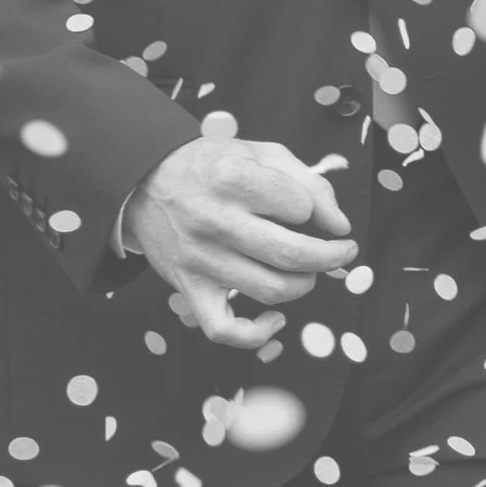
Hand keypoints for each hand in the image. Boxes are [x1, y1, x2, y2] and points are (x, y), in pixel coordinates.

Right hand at [122, 134, 354, 347]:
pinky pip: (223, 328)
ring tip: (306, 271)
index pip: (300, 207)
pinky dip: (256, 333)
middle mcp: (215, 221)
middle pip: (292, 255)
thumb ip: (307, 182)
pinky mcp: (189, 287)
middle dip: (331, 257)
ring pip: (272, 290)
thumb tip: (339, 225)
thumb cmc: (211, 166)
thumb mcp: (260, 153)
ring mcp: (200, 259)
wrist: (144, 180)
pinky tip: (275, 318)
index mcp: (232, 179)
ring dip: (304, 285)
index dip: (315, 210)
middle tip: (341, 252)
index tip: (312, 211)